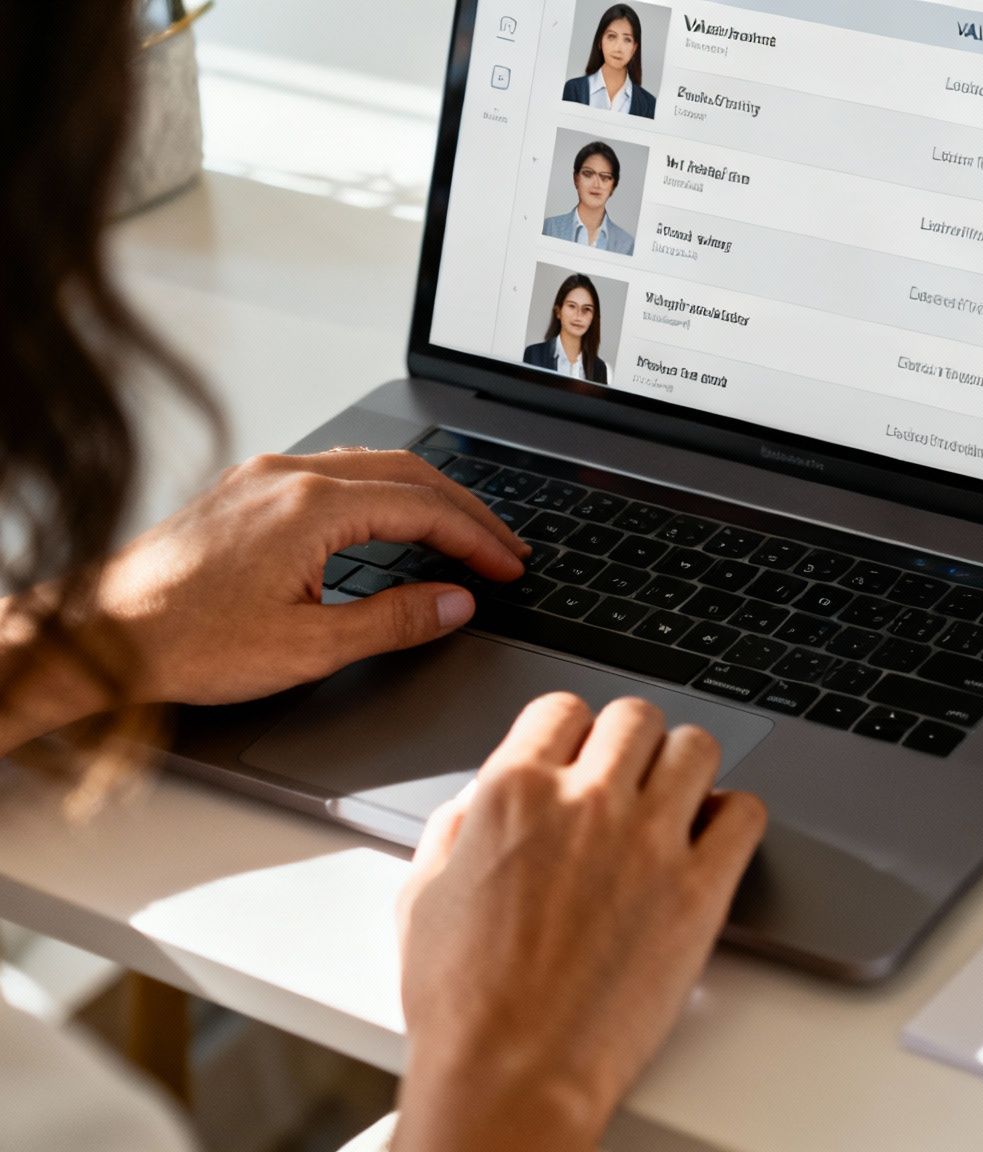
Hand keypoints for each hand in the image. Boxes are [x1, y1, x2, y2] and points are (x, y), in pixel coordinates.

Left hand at [93, 449, 528, 706]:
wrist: (99, 635)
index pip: (425, 508)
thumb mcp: (308, 646)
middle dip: (466, 511)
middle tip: (504, 546)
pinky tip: (393, 519)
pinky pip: (335, 472)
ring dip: (426, 497)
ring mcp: (263, 477)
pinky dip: (382, 493)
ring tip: (462, 532)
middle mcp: (288, 476)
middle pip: (408, 473)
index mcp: (311, 507)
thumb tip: (454, 602)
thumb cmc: (185, 641)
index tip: (508, 566)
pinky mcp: (245, 490)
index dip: (478, 538)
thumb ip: (394, 620)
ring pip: (372, 466)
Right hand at [392, 694, 766, 1151]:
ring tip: (675, 802)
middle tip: (630, 778)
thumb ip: (456, 831)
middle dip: (631, 743)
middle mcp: (587, 803)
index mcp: (514, 794)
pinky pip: (745, 815)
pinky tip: (713, 838)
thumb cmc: (464, 1004)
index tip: (580, 754)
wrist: (513, 1072)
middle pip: (635, 718)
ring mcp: (649, 842)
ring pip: (696, 749)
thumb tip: (477, 803)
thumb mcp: (423, 897)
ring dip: (686, 769)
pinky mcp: (700, 889)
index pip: (562, 709)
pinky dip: (734, 818)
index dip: (572, 732)